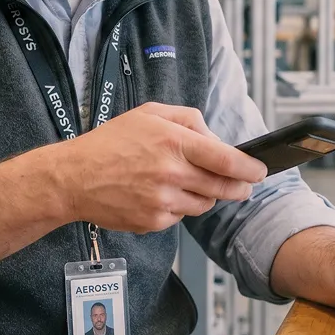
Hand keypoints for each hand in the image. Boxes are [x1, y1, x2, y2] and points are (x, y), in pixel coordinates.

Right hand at [60, 102, 266, 233]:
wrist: (74, 177)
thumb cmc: (111, 142)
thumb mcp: (149, 113)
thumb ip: (188, 119)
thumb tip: (215, 138)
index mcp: (173, 142)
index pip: (227, 159)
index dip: (250, 168)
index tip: (260, 171)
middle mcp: (171, 173)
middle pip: (223, 187)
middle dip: (238, 187)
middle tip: (243, 185)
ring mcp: (162, 201)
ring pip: (204, 203)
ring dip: (205, 194)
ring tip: (184, 182)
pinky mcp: (153, 221)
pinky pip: (181, 216)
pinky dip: (179, 207)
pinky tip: (160, 194)